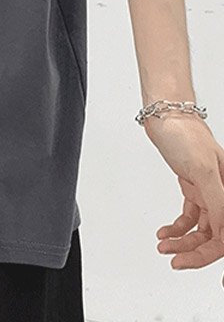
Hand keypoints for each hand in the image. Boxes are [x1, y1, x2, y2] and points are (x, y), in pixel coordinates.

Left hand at [143, 112, 223, 268]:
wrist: (165, 114)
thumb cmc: (184, 133)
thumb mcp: (203, 169)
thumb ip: (218, 202)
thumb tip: (223, 232)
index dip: (211, 254)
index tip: (195, 266)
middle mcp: (222, 192)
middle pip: (214, 235)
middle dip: (194, 251)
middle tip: (173, 260)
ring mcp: (207, 190)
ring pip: (200, 228)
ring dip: (181, 240)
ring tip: (163, 245)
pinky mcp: (192, 186)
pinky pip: (189, 216)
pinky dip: (176, 227)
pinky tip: (164, 232)